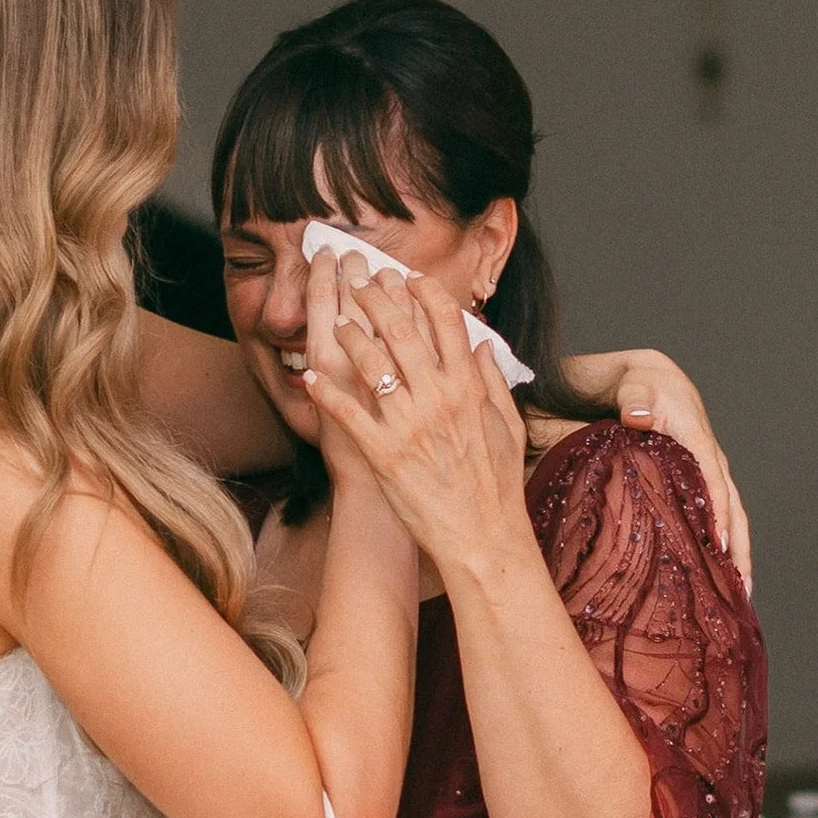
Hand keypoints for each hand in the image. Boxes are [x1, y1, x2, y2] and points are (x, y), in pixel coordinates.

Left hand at [304, 267, 529, 569]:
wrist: (483, 538)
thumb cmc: (497, 487)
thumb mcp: (508, 427)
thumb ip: (493, 382)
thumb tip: (483, 345)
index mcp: (469, 388)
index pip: (446, 320)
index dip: (423, 292)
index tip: (408, 279)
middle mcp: (438, 398)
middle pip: (400, 329)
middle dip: (375, 297)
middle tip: (358, 281)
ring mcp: (409, 424)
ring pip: (370, 361)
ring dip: (349, 333)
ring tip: (336, 321)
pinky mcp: (384, 453)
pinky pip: (348, 412)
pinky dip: (326, 392)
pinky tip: (310, 377)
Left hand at [610, 350, 751, 592]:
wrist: (641, 379)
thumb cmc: (636, 384)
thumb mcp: (634, 385)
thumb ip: (633, 398)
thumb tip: (636, 417)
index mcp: (697, 442)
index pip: (714, 485)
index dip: (718, 518)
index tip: (719, 550)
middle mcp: (709, 461)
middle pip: (733, 511)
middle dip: (739, 550)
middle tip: (740, 590)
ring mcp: (705, 474)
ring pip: (730, 519)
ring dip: (735, 556)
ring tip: (737, 594)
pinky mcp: (696, 483)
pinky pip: (714, 517)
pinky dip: (719, 545)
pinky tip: (715, 574)